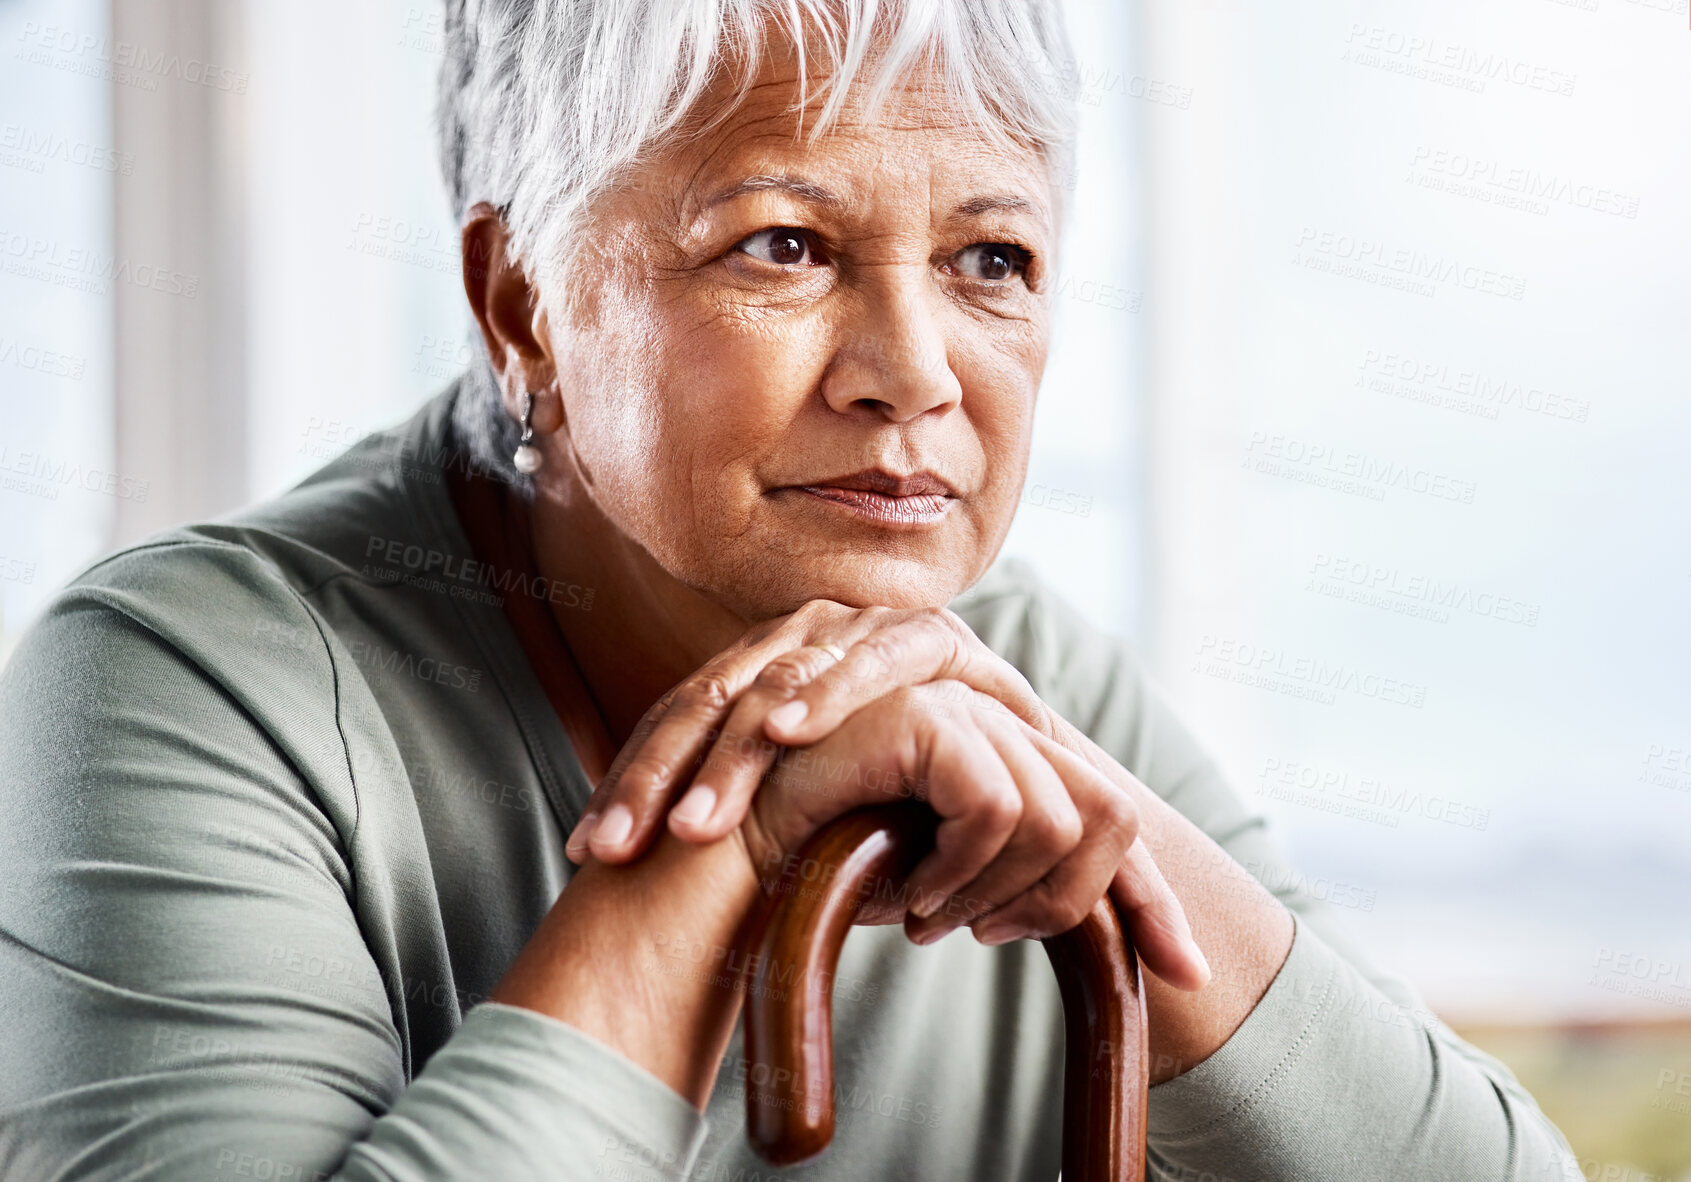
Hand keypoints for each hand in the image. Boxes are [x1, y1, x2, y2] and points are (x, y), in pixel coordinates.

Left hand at [565, 599, 1054, 862]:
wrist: (1028, 764)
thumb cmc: (909, 794)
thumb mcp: (815, 808)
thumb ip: (751, 825)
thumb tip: (639, 893)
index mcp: (758, 675)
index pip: (676, 724)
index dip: (628, 781)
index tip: (584, 854)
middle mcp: (800, 641)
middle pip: (708, 700)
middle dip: (658, 774)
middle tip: (617, 846)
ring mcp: (861, 631)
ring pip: (776, 678)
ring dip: (733, 750)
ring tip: (693, 818)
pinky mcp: (932, 635)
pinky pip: (872, 660)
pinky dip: (828, 694)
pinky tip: (785, 730)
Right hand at [732, 679, 1210, 989]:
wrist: (729, 849)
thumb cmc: (830, 861)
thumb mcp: (954, 881)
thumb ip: (1036, 887)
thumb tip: (1184, 967)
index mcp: (1012, 742)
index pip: (1117, 811)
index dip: (1148, 897)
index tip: (1173, 970)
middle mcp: (1001, 713)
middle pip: (1112, 816)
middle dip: (1061, 905)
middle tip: (977, 938)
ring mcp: (966, 702)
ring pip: (1063, 819)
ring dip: (995, 894)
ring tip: (925, 913)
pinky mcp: (930, 713)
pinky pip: (1001, 808)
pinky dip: (961, 871)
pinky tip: (906, 892)